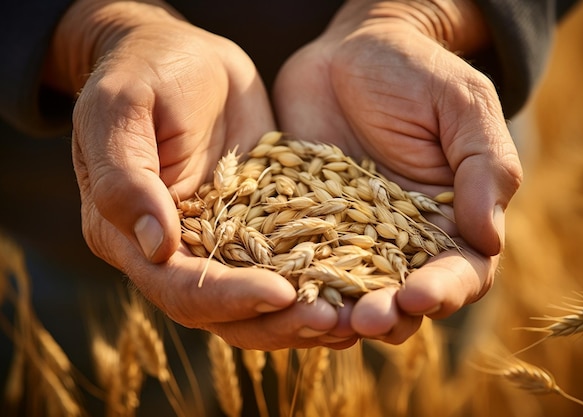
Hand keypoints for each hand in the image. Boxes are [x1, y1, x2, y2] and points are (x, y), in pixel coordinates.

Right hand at [49, 0, 354, 349]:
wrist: (182, 55)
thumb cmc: (144, 72)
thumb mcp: (121, 109)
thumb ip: (125, 179)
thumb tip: (157, 248)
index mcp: (128, 236)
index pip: (180, 288)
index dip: (229, 298)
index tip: (281, 292)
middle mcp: (174, 252)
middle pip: (225, 312)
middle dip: (278, 321)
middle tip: (333, 322)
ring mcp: (219, 242)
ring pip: (260, 303)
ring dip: (305, 316)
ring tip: (354, 318)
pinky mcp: (257, 226)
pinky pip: (286, 264)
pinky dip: (318, 282)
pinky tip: (357, 287)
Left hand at [273, 0, 522, 342]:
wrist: (349, 51)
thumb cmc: (417, 72)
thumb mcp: (463, 106)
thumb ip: (485, 167)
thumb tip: (490, 239)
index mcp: (449, 221)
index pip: (460, 274)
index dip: (444, 292)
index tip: (418, 294)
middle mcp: (400, 240)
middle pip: (402, 298)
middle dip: (387, 315)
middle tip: (365, 319)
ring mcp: (348, 236)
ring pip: (348, 292)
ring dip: (338, 312)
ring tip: (323, 319)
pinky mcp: (304, 224)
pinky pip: (299, 262)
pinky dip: (293, 282)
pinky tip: (280, 290)